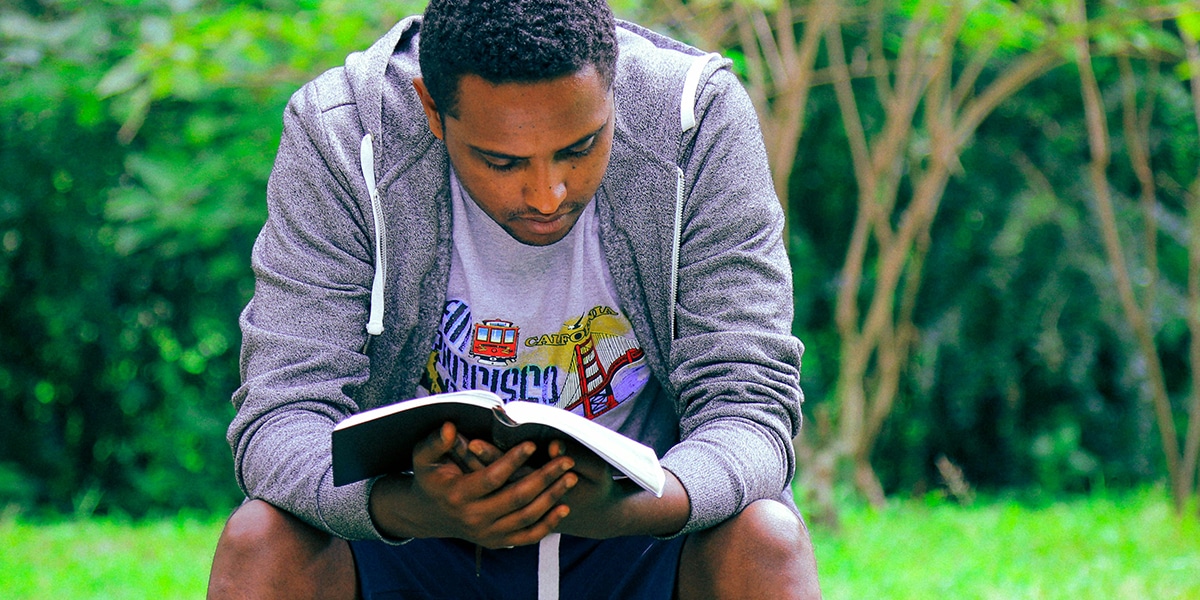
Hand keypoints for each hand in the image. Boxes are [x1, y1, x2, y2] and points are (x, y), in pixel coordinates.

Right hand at [368, 422, 576, 547]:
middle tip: (565, 460)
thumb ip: (436, 442)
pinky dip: (548, 524)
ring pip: (526, 517)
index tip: (533, 443)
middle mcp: (474, 517)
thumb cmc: (430, 477)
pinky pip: (527, 537)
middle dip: (544, 477)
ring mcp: (487, 533)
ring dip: (552, 498)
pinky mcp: (497, 541)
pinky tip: (564, 507)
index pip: (491, 478)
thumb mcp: (423, 458)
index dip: (512, 461)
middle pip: (516, 498)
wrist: (429, 515)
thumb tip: (451, 427)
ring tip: (571, 477)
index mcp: (457, 494)